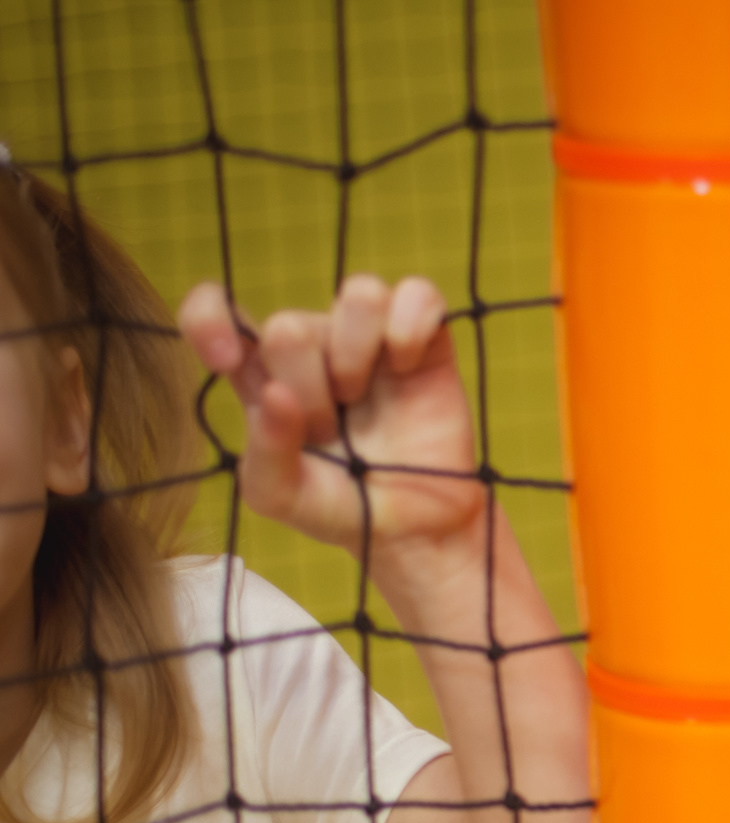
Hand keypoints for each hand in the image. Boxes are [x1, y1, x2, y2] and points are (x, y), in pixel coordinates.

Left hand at [177, 275, 480, 569]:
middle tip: (328, 432)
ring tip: (362, 400)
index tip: (225, 360)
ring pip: (358, 293)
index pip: (216, 308)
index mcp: (265, 374)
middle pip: (290, 324)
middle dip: (308, 388)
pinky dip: (411, 328)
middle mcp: (314, 346)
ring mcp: (371, 339)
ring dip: (357, 355)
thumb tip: (276, 395)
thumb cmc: (341, 507)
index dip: (209, 317)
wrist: (414, 529)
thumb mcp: (282, 496)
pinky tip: (408, 367)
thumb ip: (266, 453)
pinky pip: (418, 294)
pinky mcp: (426, 341)